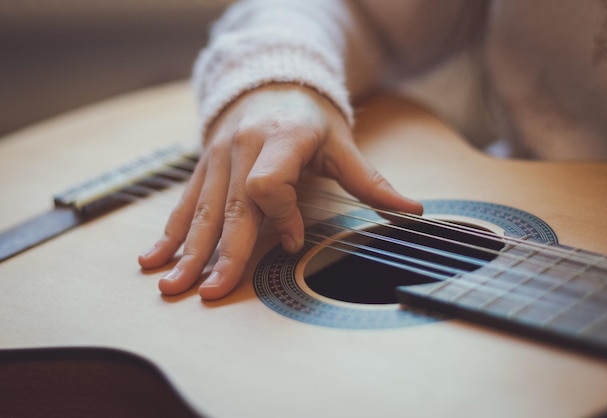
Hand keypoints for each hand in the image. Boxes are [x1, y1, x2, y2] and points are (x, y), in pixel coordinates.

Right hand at [138, 84, 422, 299]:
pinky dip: (170, 233)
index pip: (268, 184)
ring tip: (172, 285)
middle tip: (210, 293)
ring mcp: (218, 158)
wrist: (267, 81)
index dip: (281, 217)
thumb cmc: (307, 117)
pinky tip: (153, 258)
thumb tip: (413, 210)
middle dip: (222, 254)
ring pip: (200, 210)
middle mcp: (242, 148)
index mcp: (281, 139)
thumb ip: (369, 180)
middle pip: (230, 207)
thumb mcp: (341, 142)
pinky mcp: (203, 167)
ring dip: (187, 252)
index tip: (294, 242)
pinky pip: (184, 203)